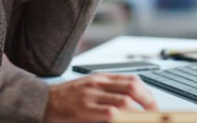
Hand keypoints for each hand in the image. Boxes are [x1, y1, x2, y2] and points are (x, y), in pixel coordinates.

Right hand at [42, 74, 157, 122]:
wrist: (42, 100)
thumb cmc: (66, 97)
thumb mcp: (89, 87)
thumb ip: (108, 90)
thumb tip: (130, 100)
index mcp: (101, 77)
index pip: (132, 79)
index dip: (147, 92)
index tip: (154, 104)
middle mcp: (99, 83)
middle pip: (132, 87)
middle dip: (148, 101)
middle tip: (155, 113)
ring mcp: (92, 96)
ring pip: (124, 101)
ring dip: (139, 112)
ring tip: (145, 119)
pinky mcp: (85, 110)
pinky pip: (111, 113)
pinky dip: (122, 118)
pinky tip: (126, 122)